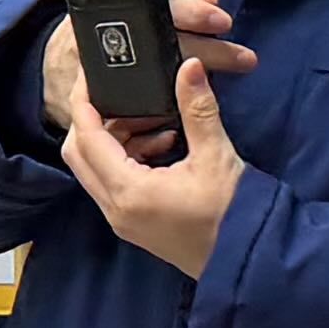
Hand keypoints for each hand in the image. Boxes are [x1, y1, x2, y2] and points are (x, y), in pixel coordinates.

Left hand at [61, 50, 250, 278]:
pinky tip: (163, 142)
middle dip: (93, 119)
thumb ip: (197, 109)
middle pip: (79, 154)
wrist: (249, 262)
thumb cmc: (233, 213)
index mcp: (128, 191)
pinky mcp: (133, 224)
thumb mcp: (216, 156)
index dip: (84, 102)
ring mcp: (122, 220)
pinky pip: (112, 183)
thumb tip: (189, 66)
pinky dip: (125, 157)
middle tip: (121, 95)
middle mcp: (115, 208)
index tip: (90, 75)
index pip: (86, 137)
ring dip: (113, 139)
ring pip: (94, 168)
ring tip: (153, 119)